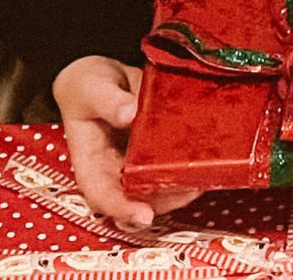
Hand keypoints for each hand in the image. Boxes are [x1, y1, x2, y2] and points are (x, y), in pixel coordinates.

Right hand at [52, 56, 199, 225]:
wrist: (100, 76)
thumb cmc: (87, 86)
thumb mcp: (92, 90)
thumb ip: (109, 102)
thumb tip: (130, 113)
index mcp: (90, 162)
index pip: (102, 195)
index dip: (122, 208)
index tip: (145, 215)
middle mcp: (113, 169)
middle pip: (135, 198)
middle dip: (163, 202)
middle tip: (189, 191)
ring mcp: (134, 161)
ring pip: (155, 187)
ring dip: (178, 189)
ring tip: (202, 178)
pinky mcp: (153, 149)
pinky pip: (168, 164)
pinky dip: (184, 168)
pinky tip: (205, 161)